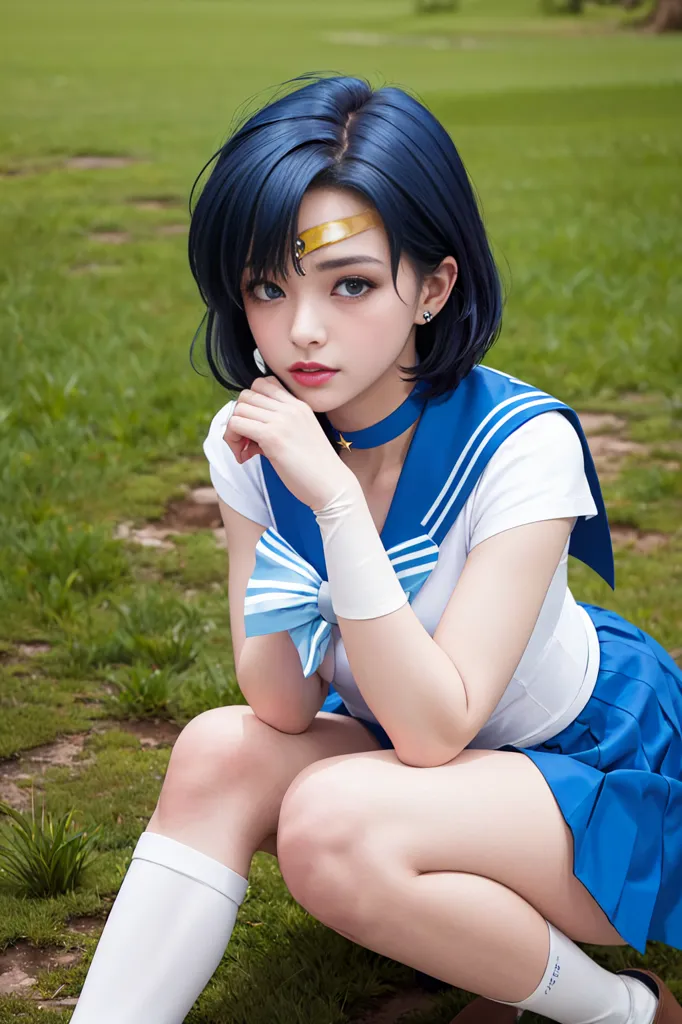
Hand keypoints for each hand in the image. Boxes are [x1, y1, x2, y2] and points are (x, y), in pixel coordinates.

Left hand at [223, 376, 358, 509]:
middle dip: (240, 417)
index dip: (251, 404)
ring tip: (245, 451)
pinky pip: (236, 425)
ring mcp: (281, 420)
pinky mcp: (272, 436)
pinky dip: (232, 440)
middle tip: (245, 442)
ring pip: (239, 409)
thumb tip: (247, 432)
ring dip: (234, 431)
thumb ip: (277, 426)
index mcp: (298, 405)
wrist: (332, 485)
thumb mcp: (299, 436)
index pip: (263, 384)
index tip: (255, 427)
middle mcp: (290, 408)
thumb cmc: (315, 468)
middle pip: (247, 395)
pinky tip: (244, 457)